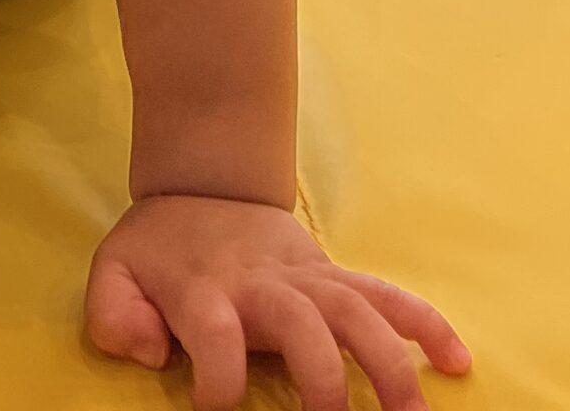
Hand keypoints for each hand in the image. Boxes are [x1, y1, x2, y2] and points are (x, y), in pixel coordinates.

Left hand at [86, 196, 469, 410]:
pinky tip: (456, 360)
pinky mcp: (334, 274)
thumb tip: (149, 350)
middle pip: (301, 322)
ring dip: (389, 362)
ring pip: (356, 309)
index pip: (214, 335)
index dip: (216, 380)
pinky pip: (385, 292)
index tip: (216, 410)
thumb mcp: (113, 269)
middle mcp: (262, 283)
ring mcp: (305, 276)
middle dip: (323, 377)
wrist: (204, 182)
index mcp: (205, 289)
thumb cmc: (159, 247)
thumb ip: (114, 313)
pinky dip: (423, 322)